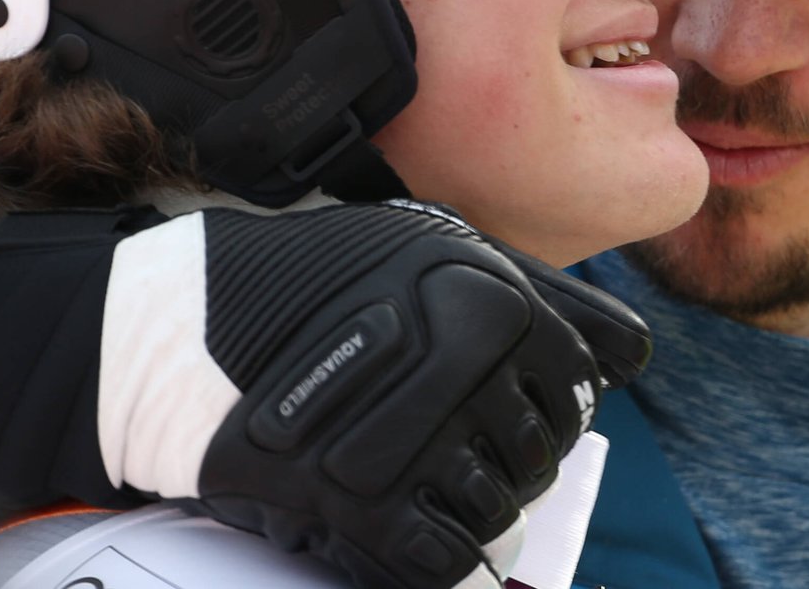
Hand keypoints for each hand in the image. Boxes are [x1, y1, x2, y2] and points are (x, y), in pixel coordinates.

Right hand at [0, 201, 649, 588]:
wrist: (177, 334)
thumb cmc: (312, 285)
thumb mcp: (431, 252)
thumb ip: (539, 298)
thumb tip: (631, 358)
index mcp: (494, 298)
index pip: (579, 385)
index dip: (549, 402)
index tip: (505, 405)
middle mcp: (468, 363)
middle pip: (539, 453)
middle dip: (508, 459)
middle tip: (451, 446)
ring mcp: (417, 433)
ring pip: (498, 511)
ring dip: (469, 510)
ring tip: (420, 482)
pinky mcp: (362, 502)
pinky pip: (443, 560)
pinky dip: (433, 556)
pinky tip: (406, 530)